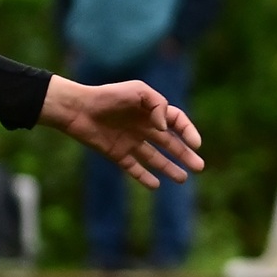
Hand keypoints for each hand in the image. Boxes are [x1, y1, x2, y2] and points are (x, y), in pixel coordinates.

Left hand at [40, 75, 205, 188]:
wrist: (76, 108)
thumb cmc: (107, 96)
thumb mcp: (138, 91)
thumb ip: (157, 105)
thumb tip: (164, 127)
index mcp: (151, 111)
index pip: (177, 122)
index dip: (189, 132)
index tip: (196, 144)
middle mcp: (143, 127)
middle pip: (170, 144)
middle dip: (185, 155)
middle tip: (199, 167)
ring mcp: (130, 141)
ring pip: (155, 158)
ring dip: (169, 168)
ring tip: (183, 179)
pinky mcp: (117, 153)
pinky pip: (134, 168)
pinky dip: (144, 177)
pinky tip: (156, 185)